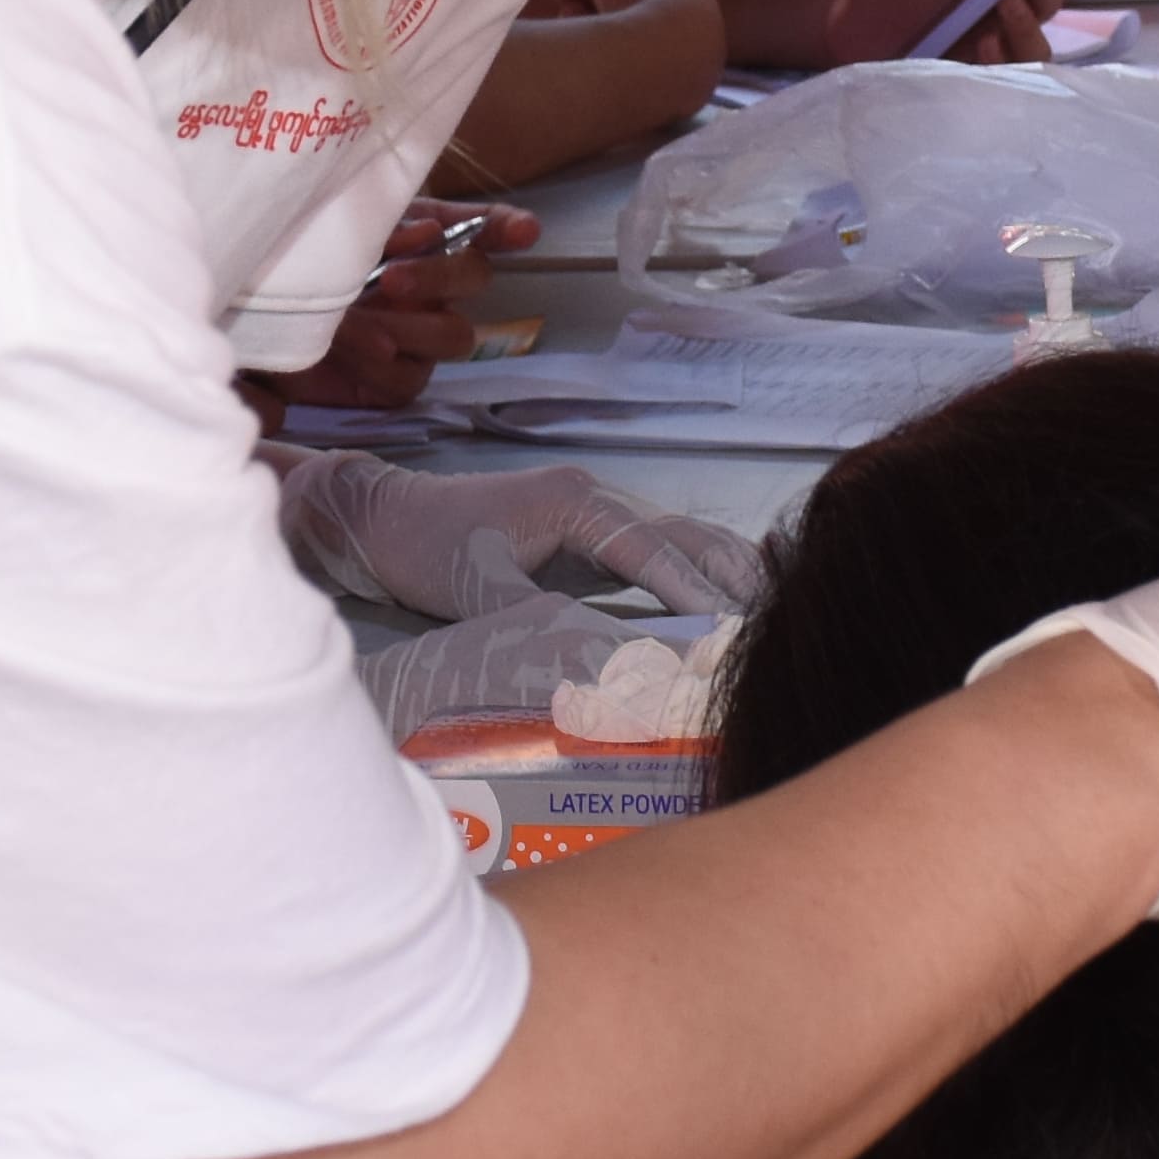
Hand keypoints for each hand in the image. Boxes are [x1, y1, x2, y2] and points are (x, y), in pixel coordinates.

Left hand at [258, 204, 538, 419]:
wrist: (235, 312)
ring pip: (452, 335)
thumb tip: (427, 231)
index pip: (480, 225)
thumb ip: (381, 223)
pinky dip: (380, 365)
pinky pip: (409, 378)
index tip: (523, 232)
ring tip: (356, 322)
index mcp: (418, 235)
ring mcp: (417, 335)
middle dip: (437, 276)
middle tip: (389, 279)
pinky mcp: (392, 381)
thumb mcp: (327, 227)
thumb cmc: (285, 258)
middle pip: (473, 278)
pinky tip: (351, 349)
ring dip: (408, 326)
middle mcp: (429, 285)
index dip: (504, 227)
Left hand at [282, 449, 773, 618]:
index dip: (694, 591)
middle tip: (776, 622)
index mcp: (574, 502)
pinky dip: (695, 568)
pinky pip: (658, 545)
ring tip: (768, 613)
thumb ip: (534, 621)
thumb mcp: (473, 590)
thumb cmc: (424, 547)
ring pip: (679, 534)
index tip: (732, 627)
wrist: (383, 516)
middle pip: (684, 533)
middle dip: (731, 576)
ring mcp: (596, 507)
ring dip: (722, 571)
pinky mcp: (589, 528)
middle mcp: (596, 496)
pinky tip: (723, 597)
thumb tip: (595, 662)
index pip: (652, 549)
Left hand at [811, 0, 1063, 68]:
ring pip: (1036, 47)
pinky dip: (999, 59)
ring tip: (1005, 1)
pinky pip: (999, 77)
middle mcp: (1010, 7)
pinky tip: (981, 40)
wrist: (848, 2)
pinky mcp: (967, 71)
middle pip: (1052, 0)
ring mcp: (992, 42)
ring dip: (1028, 25)